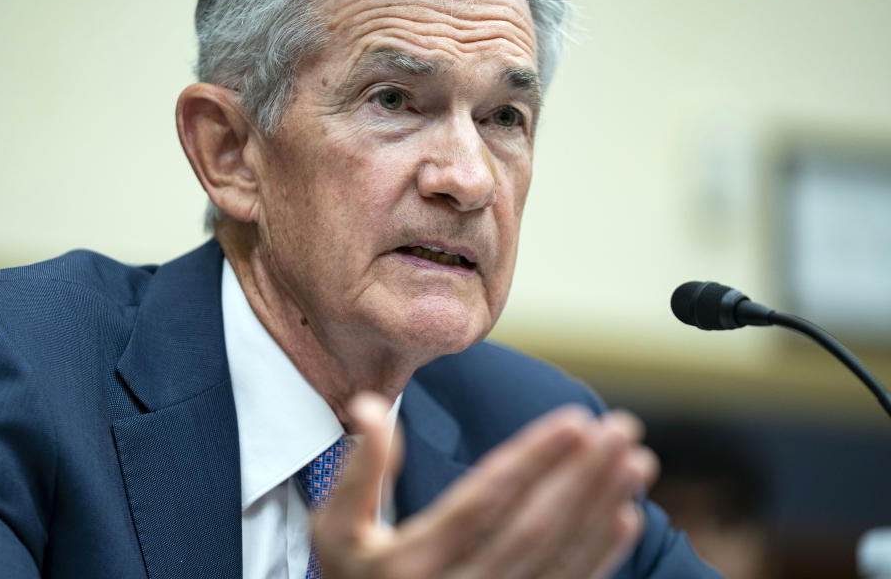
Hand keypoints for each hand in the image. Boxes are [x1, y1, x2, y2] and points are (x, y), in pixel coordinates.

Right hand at [312, 393, 657, 578]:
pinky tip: (625, 516)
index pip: (484, 502)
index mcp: (410, 563)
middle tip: (621, 428)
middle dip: (582, 475)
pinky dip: (601, 556)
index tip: (575, 421)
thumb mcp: (335, 532)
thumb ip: (356, 473)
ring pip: (558, 558)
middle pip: (533, 527)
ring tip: (635, 460)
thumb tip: (370, 408)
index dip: (533, 460)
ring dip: (601, 507)